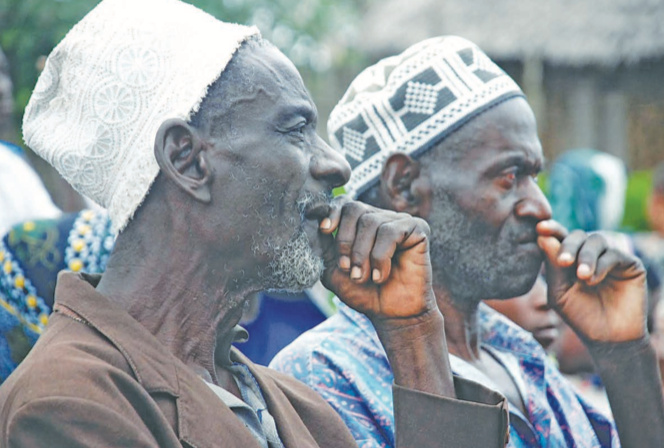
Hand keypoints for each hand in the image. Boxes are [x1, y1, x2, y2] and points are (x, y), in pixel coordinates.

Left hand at [319, 198, 452, 396]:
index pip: (344, 203)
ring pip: (371, 222)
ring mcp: (399, 221)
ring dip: (362, 254)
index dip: (332, 213)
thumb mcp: (334, 271)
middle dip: (345, 241)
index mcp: (360, 223)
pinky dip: (381, 257)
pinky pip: (390, 232)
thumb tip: (312, 221)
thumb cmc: (364, 293)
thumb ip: (323, 247)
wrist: (392, 314)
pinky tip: (381, 276)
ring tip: (364, 277)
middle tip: (347, 269)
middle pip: (354, 209)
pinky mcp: (417, 229)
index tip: (324, 231)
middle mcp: (380, 217)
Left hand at [537, 220, 646, 342]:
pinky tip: (593, 280)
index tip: (540, 228)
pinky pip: (614, 253)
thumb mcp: (560, 292)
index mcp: (569, 258)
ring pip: (595, 240)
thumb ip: (552, 266)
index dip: (551, 229)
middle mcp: (589, 254)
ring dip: (586, 256)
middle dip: (568, 245)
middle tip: (564, 262)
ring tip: (581, 276)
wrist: (608, 338)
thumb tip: (542, 237)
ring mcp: (609, 257)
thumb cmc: (580, 315)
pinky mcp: (629, 264)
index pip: (559, 238)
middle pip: (576, 235)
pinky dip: (601, 265)